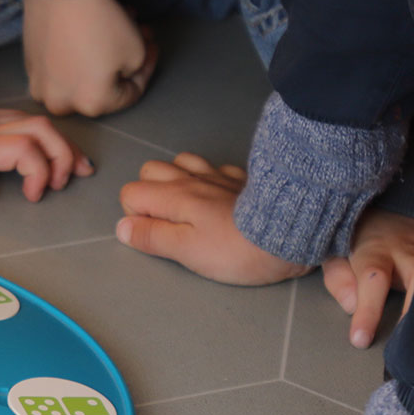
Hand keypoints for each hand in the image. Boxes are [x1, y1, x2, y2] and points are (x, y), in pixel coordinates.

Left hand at [0, 89, 91, 212]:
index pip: (25, 150)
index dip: (39, 173)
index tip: (32, 197)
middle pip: (42, 131)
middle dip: (64, 156)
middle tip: (66, 184)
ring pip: (38, 123)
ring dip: (62, 145)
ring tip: (79, 169)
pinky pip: (26, 121)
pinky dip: (48, 137)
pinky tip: (55, 149)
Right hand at [22, 0, 157, 117]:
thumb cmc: (101, 22)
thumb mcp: (138, 51)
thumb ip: (136, 69)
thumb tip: (128, 68)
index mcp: (92, 104)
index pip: (130, 94)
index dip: (146, 69)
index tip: (152, 49)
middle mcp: (62, 102)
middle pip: (101, 87)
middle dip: (121, 62)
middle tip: (136, 37)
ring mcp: (41, 84)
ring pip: (78, 76)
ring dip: (98, 57)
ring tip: (113, 30)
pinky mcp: (29, 64)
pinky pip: (57, 65)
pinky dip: (74, 53)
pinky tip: (86, 31)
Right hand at [117, 153, 310, 284]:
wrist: (290, 232)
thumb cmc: (237, 249)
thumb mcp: (187, 252)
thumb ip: (152, 237)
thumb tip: (123, 228)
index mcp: (174, 196)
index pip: (131, 193)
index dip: (136, 216)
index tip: (156, 235)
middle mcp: (192, 179)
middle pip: (151, 170)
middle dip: (150, 193)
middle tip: (167, 222)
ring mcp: (218, 175)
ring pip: (181, 161)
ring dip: (176, 180)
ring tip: (188, 207)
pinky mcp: (243, 179)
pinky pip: (217, 168)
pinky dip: (210, 179)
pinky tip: (219, 197)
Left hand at [321, 209, 413, 348]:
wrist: (389, 212)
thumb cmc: (360, 240)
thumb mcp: (335, 254)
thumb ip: (339, 280)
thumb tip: (352, 306)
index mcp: (375, 249)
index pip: (372, 280)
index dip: (368, 311)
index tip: (361, 339)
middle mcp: (408, 249)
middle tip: (408, 343)